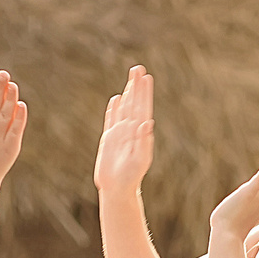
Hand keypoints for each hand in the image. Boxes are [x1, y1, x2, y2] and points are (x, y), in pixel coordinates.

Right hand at [92, 66, 153, 198]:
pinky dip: (113, 109)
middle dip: (136, 86)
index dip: (144, 92)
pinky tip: (116, 99)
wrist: (118, 189)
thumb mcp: (140, 159)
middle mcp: (130, 130)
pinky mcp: (109, 139)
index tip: (147, 77)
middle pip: (134, 103)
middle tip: (138, 68)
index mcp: (139, 133)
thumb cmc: (131, 177)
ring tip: (131, 79)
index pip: (142, 107)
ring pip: (124, 108)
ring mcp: (120, 134)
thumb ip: (144, 141)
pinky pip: (111, 119)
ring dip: (127, 93)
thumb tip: (148, 123)